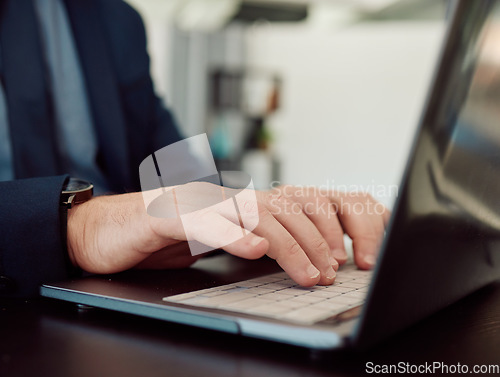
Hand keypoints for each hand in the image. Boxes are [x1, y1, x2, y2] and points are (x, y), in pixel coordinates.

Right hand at [67, 183, 389, 286]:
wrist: (113, 230)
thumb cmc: (173, 238)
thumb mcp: (229, 242)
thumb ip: (266, 245)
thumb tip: (316, 262)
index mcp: (248, 203)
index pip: (306, 203)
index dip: (335, 226)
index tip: (358, 258)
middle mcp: (230, 198)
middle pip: (289, 206)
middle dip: (320, 239)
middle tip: (335, 271)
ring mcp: (201, 203)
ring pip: (256, 213)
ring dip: (289, 245)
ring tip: (310, 273)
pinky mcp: (168, 215)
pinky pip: (204, 222)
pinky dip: (232, 235)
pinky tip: (253, 250)